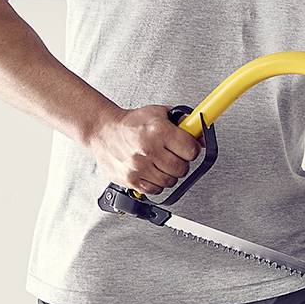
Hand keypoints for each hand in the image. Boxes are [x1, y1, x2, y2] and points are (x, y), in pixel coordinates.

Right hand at [87, 104, 201, 195]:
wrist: (103, 131)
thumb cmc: (130, 123)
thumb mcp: (159, 113)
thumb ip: (183, 122)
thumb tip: (201, 136)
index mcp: (158, 131)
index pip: (191, 150)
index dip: (191, 149)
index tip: (187, 148)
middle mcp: (148, 150)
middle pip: (182, 168)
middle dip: (181, 162)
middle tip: (173, 155)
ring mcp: (139, 167)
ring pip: (170, 181)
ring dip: (169, 174)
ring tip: (161, 163)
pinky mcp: (131, 180)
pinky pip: (156, 189)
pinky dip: (157, 183)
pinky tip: (152, 171)